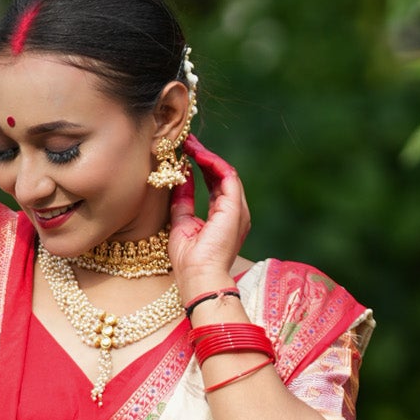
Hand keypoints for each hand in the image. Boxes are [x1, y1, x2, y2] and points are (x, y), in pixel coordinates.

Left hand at [168, 135, 250, 301]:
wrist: (198, 278)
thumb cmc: (189, 262)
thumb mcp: (181, 224)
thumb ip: (183, 200)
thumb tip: (181, 177)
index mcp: (223, 218)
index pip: (215, 185)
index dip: (202, 167)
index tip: (185, 153)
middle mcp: (235, 213)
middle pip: (222, 176)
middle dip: (204, 156)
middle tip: (187, 141)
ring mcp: (237, 210)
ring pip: (226, 173)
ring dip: (207, 156)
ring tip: (190, 144)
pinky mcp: (234, 208)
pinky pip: (227, 176)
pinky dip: (213, 163)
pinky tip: (197, 154)